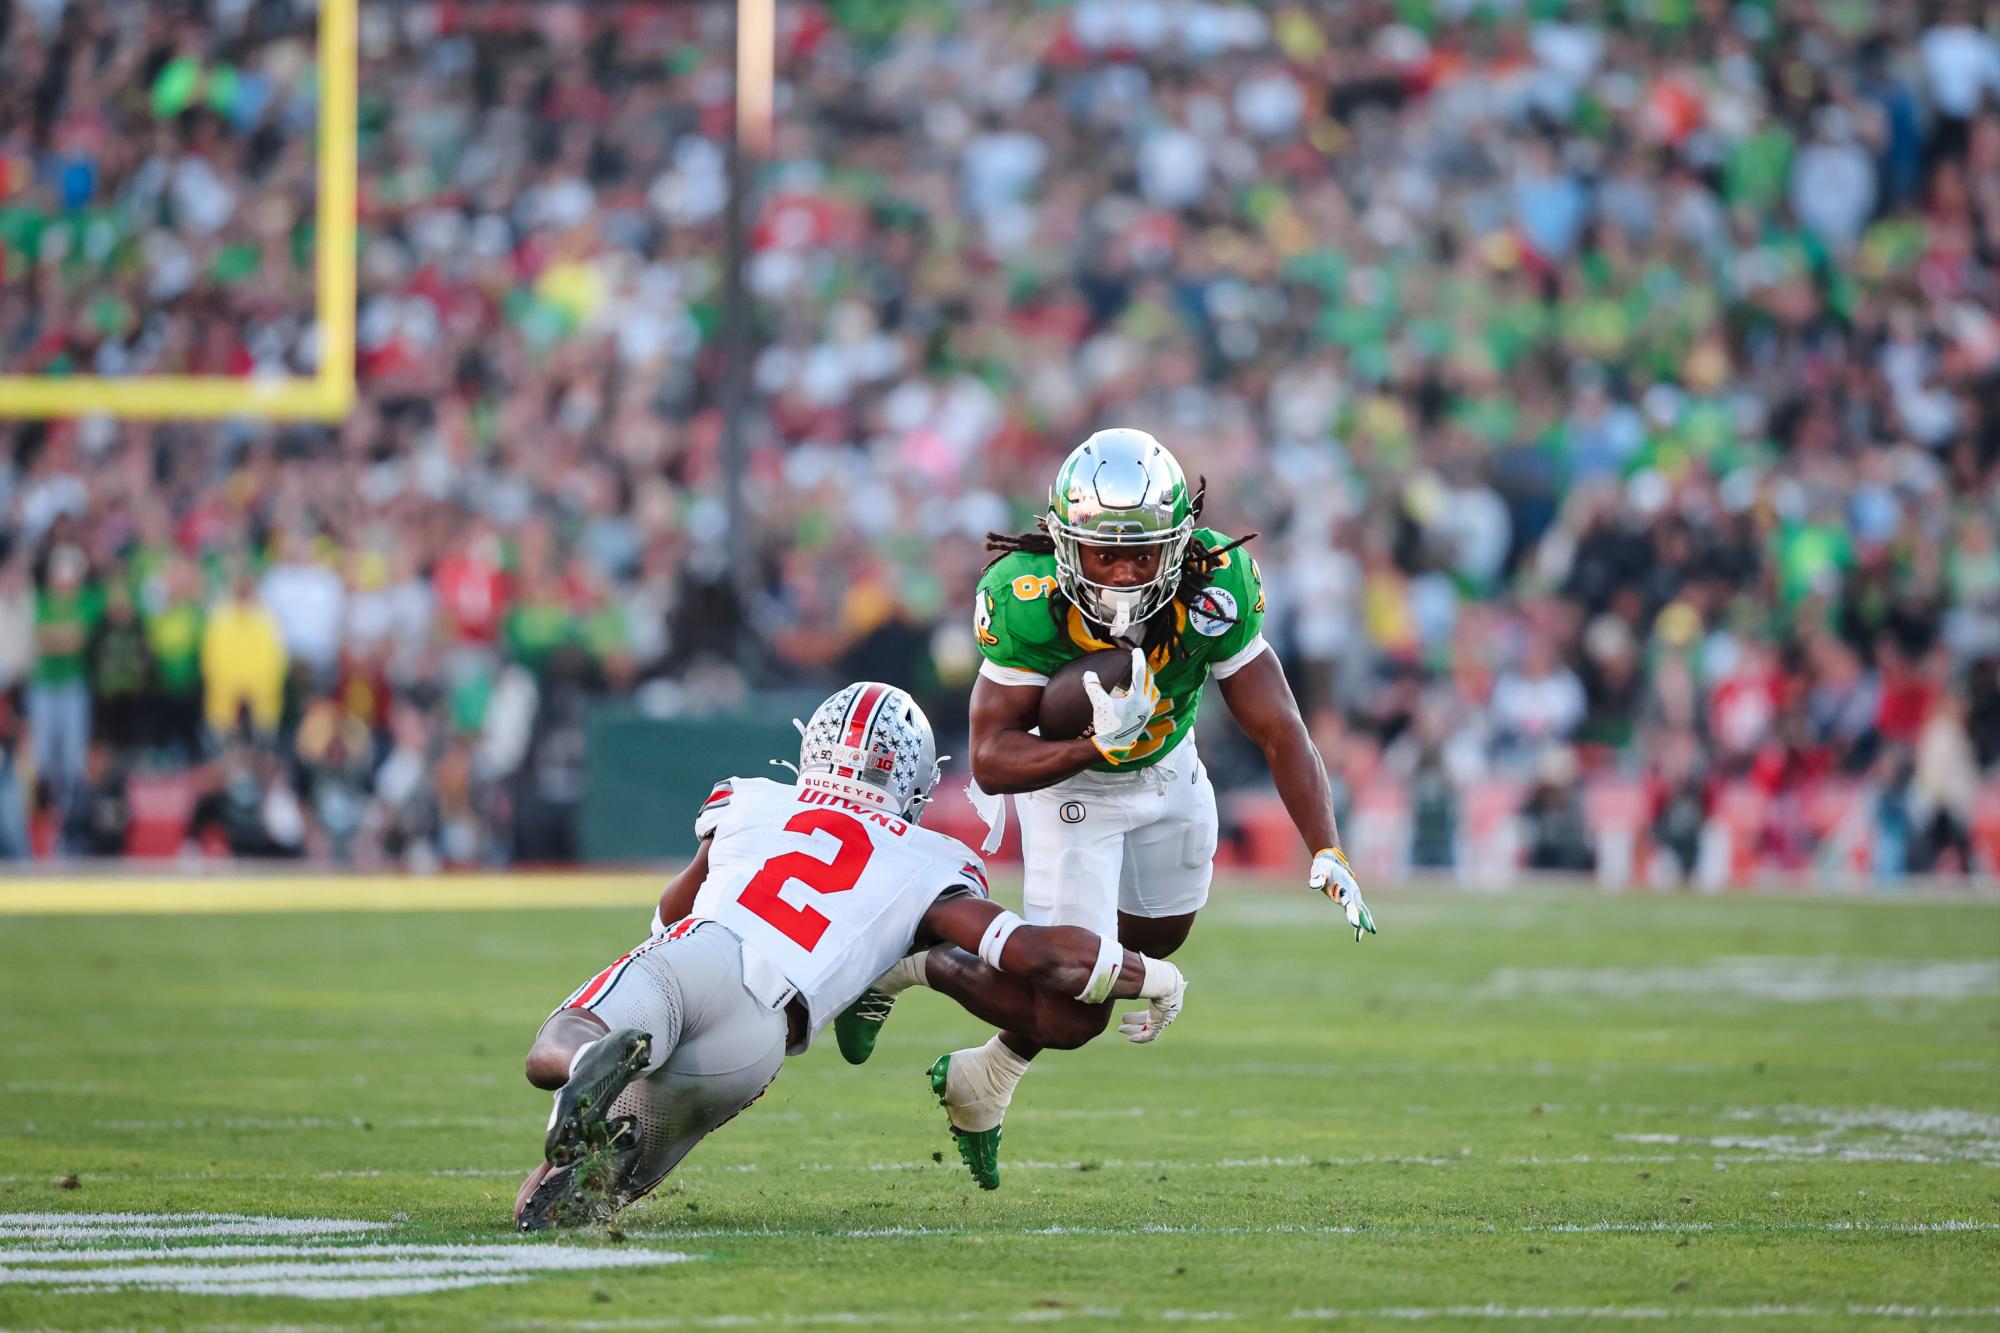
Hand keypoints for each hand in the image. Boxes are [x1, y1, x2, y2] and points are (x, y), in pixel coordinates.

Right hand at [1083, 648, 1160, 763]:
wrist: (1113, 746)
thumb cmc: (1107, 726)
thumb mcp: (1100, 705)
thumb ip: (1094, 688)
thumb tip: (1089, 673)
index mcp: (1136, 698)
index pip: (1140, 673)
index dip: (1138, 660)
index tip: (1136, 650)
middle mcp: (1145, 704)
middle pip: (1149, 681)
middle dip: (1145, 670)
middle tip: (1139, 662)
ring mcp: (1146, 712)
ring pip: (1153, 692)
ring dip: (1149, 682)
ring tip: (1143, 678)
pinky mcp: (1145, 719)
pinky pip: (1152, 702)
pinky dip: (1149, 694)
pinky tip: (1143, 696)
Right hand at [1118, 974, 1184, 1043]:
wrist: (1166, 980)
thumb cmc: (1156, 973)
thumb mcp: (1144, 976)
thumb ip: (1135, 977)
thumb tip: (1121, 968)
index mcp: (1164, 1000)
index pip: (1151, 1011)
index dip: (1137, 1016)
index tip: (1124, 1018)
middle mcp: (1165, 1011)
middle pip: (1149, 1020)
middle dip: (1135, 1022)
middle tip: (1122, 1023)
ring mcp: (1164, 1017)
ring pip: (1148, 1029)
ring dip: (1134, 1031)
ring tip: (1121, 1029)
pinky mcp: (1161, 1023)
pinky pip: (1151, 1035)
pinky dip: (1140, 1038)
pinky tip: (1130, 1039)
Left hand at [1308, 847, 1376, 941]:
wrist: (1330, 860)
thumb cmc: (1323, 867)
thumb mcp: (1318, 871)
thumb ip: (1317, 878)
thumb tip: (1314, 885)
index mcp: (1345, 888)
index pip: (1350, 903)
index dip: (1353, 914)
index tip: (1355, 924)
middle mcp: (1352, 892)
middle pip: (1359, 909)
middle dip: (1364, 920)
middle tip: (1371, 931)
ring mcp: (1353, 894)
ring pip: (1363, 910)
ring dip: (1366, 921)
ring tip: (1371, 932)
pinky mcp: (1351, 896)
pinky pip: (1359, 909)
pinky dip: (1362, 918)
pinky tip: (1362, 930)